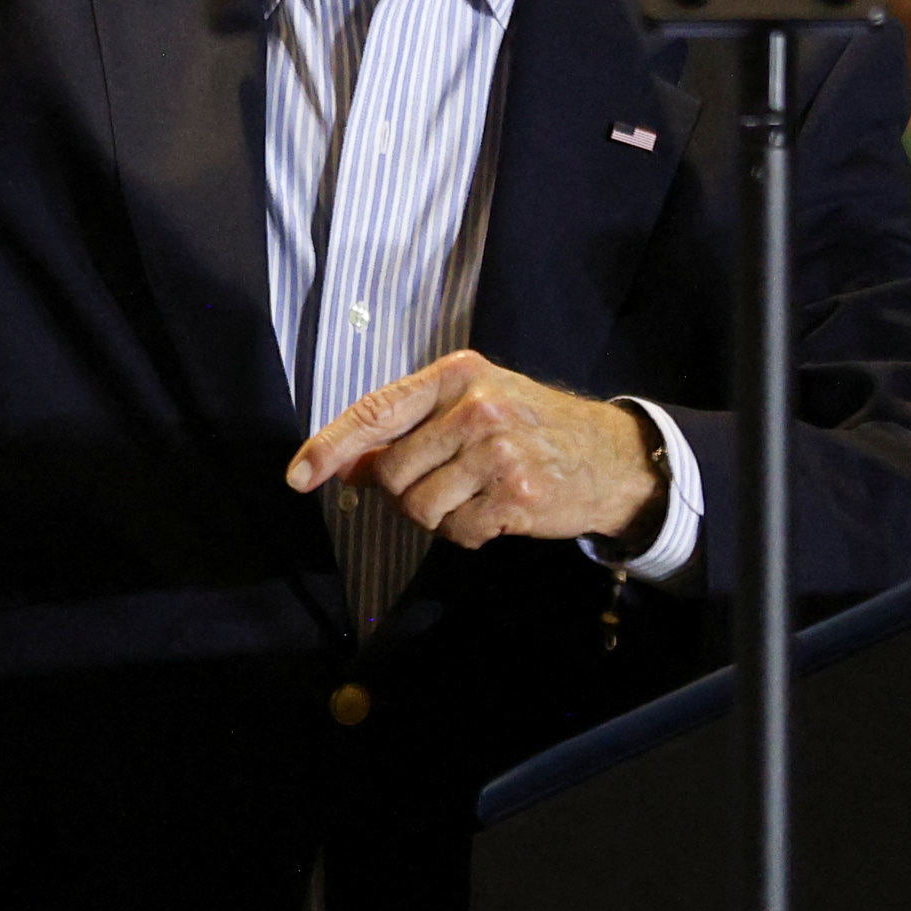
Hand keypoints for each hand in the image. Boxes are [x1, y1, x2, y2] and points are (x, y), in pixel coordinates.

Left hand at [289, 355, 666, 553]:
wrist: (611, 456)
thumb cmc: (531, 429)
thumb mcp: (472, 407)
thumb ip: (410, 429)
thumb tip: (345, 464)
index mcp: (457, 375)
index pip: (376, 410)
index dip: (330, 446)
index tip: (298, 475)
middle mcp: (475, 407)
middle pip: (392, 473)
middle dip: (405, 492)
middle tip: (446, 485)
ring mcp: (498, 451)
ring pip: (419, 508)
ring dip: (439, 516)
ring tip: (476, 496)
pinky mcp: (516, 495)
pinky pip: (457, 533)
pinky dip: (469, 534)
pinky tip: (497, 512)